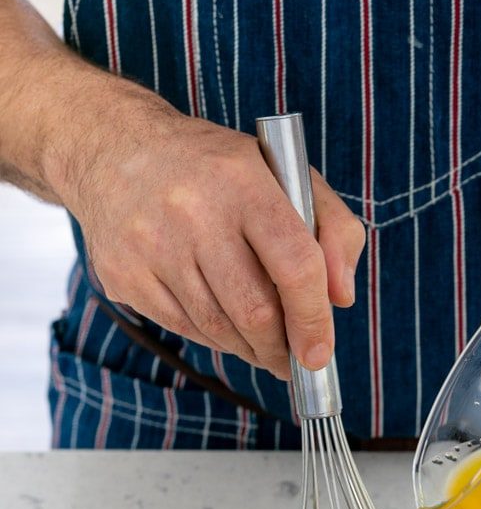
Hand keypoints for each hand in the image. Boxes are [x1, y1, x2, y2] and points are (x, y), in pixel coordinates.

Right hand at [58, 93, 364, 377]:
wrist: (114, 147)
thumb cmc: (217, 170)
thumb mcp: (285, 174)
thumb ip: (334, 230)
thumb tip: (340, 298)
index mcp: (243, 181)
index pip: (294, 264)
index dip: (312, 319)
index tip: (319, 355)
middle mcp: (192, 210)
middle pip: (254, 310)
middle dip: (279, 347)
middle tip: (291, 360)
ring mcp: (151, 243)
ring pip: (217, 327)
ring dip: (248, 348)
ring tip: (261, 346)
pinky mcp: (123, 272)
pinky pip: (182, 327)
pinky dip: (213, 339)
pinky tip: (224, 328)